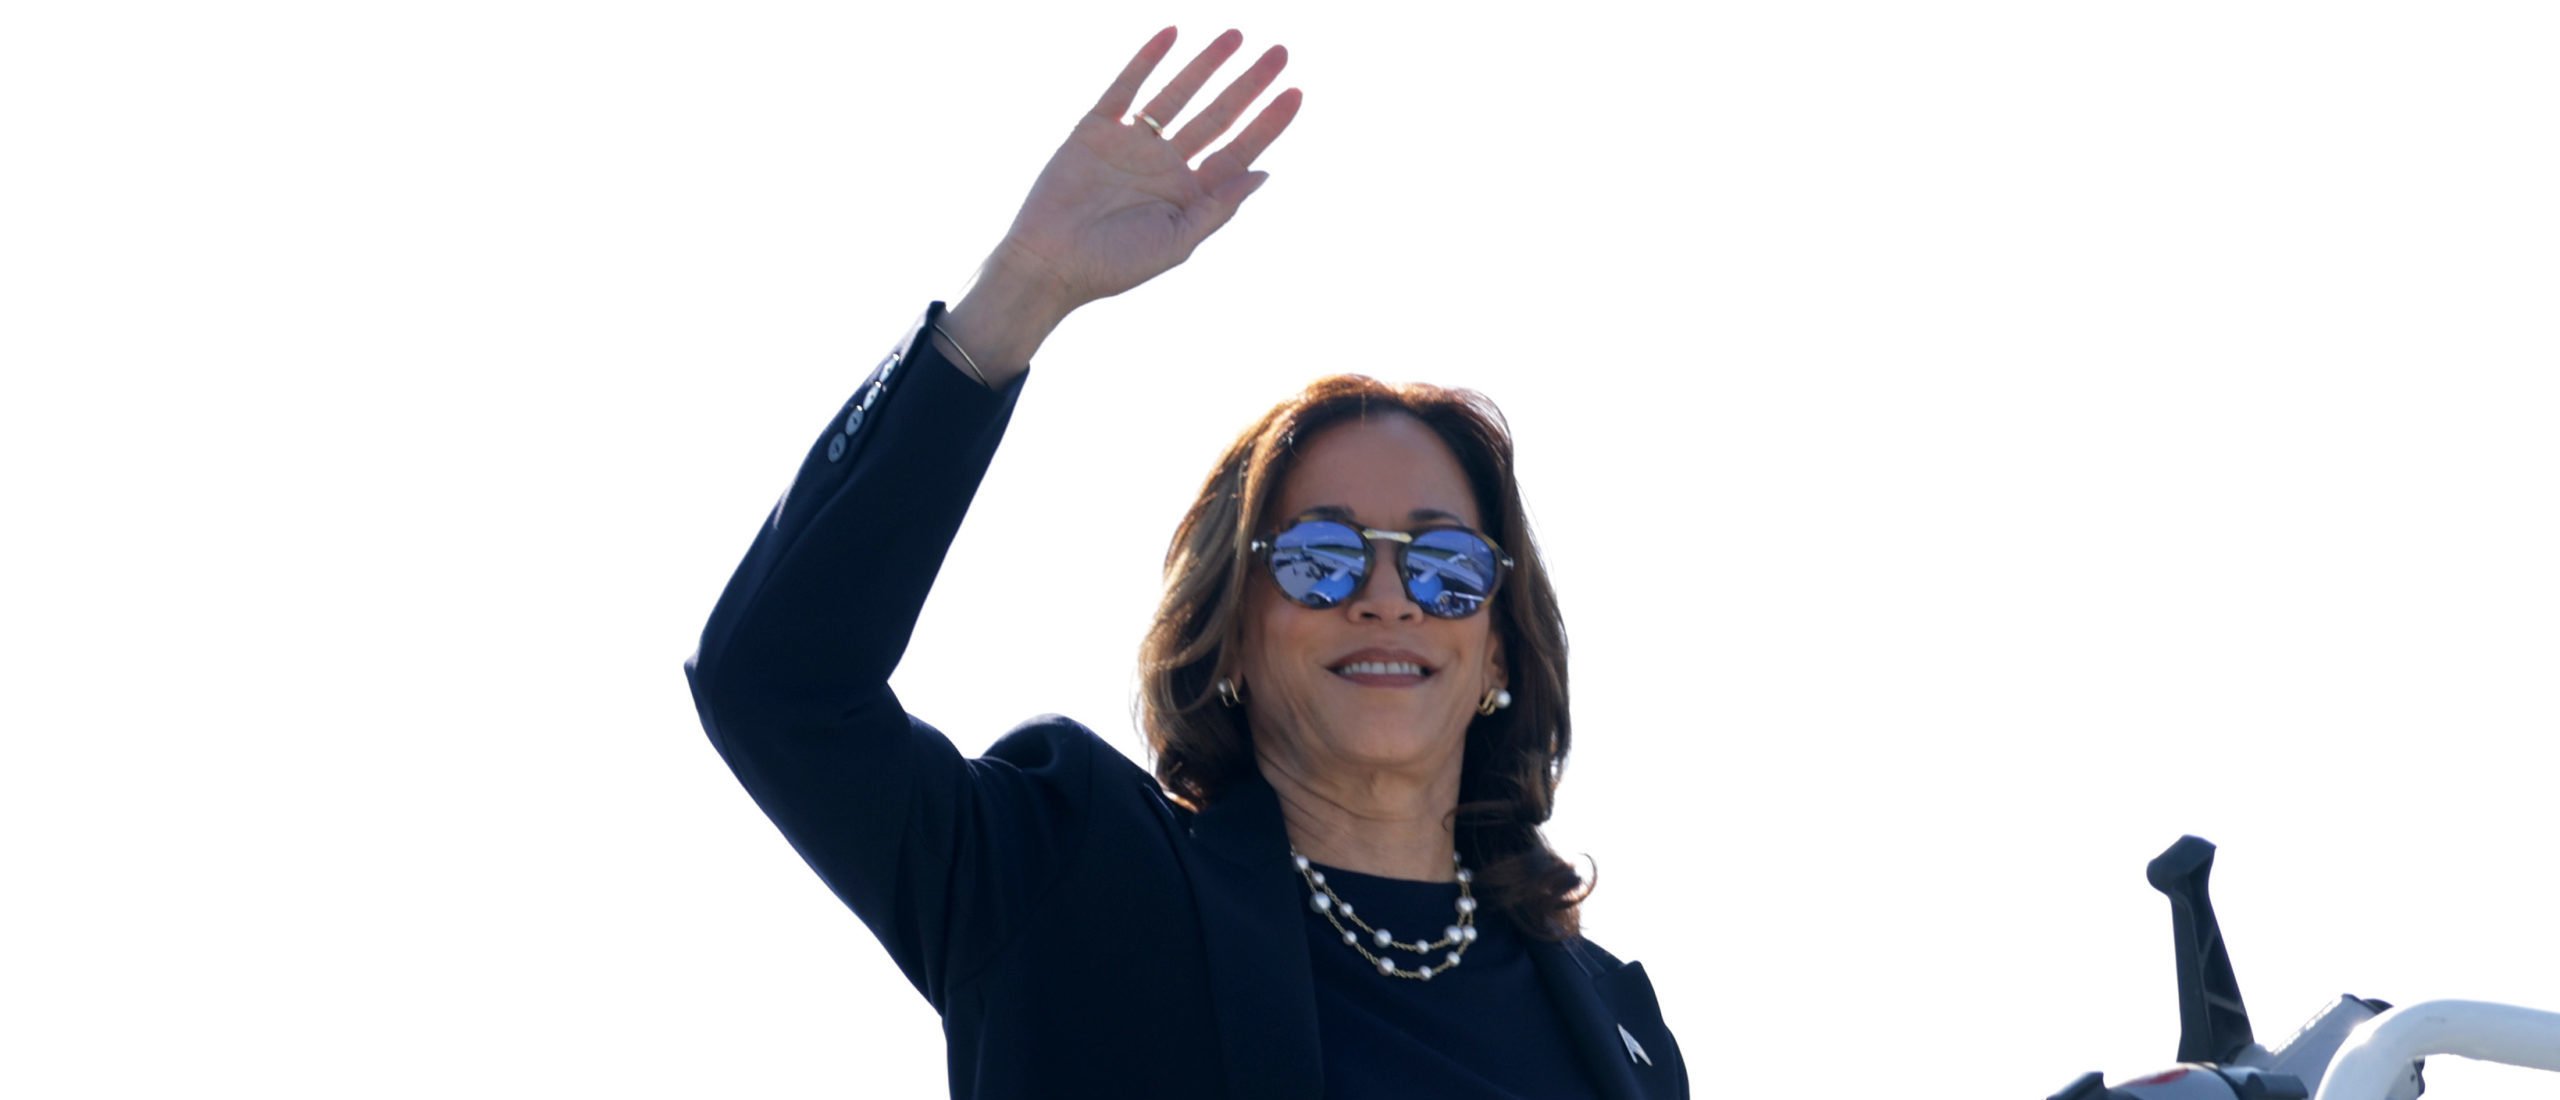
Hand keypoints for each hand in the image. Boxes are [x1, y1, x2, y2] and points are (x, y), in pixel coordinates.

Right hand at [946, 28, 1300, 376]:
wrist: (1049, 264)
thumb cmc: (1113, 265)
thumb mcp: (1178, 241)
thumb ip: (1219, 206)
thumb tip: (1264, 172)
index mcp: (1189, 193)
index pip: (1239, 150)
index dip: (1268, 122)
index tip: (1296, 92)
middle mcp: (1165, 164)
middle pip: (1217, 115)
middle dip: (1248, 84)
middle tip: (1279, 52)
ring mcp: (1131, 144)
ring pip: (1177, 95)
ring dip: (1206, 65)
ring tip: (1236, 35)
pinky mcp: (1095, 129)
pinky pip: (1125, 87)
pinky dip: (1146, 60)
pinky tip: (1172, 36)